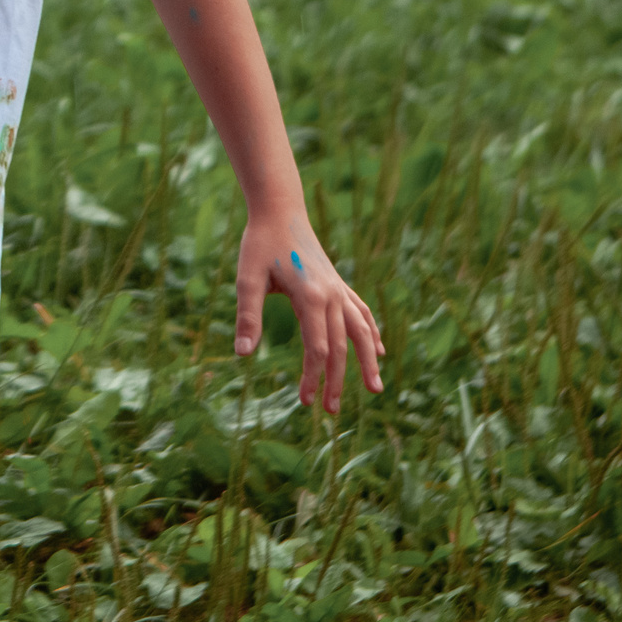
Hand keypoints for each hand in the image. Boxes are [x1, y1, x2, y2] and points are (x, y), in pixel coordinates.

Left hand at [235, 219, 383, 412]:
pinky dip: (370, 332)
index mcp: (312, 296)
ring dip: (366, 361)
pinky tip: (377, 350)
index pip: (318, 348)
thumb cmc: (260, 242)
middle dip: (338, 380)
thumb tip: (243, 353)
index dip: (312, 377)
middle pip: (340, 345)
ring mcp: (338, 288)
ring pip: (359, 331)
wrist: (279, 209)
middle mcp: (332, 294)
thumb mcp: (247, 278)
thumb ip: (248, 315)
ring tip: (375, 389)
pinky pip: (361, 312)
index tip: (303, 402)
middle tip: (332, 412)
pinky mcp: (338, 283)